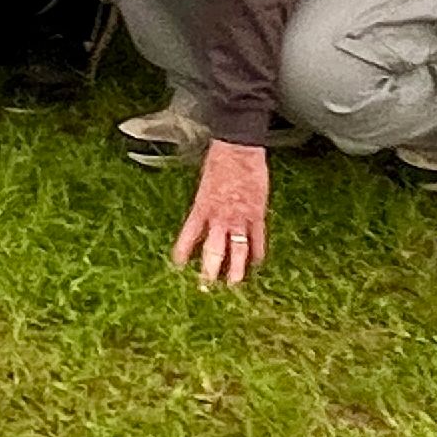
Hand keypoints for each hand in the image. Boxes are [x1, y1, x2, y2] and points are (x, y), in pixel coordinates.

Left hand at [172, 140, 270, 288]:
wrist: (238, 149)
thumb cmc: (218, 162)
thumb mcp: (204, 184)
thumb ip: (204, 206)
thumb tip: (203, 220)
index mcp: (201, 207)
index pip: (189, 235)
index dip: (183, 251)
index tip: (178, 266)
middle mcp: (219, 217)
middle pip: (213, 250)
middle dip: (209, 270)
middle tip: (206, 287)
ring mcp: (240, 218)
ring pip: (237, 251)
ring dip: (235, 270)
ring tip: (232, 284)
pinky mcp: (257, 215)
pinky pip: (257, 240)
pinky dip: (257, 253)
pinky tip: (256, 264)